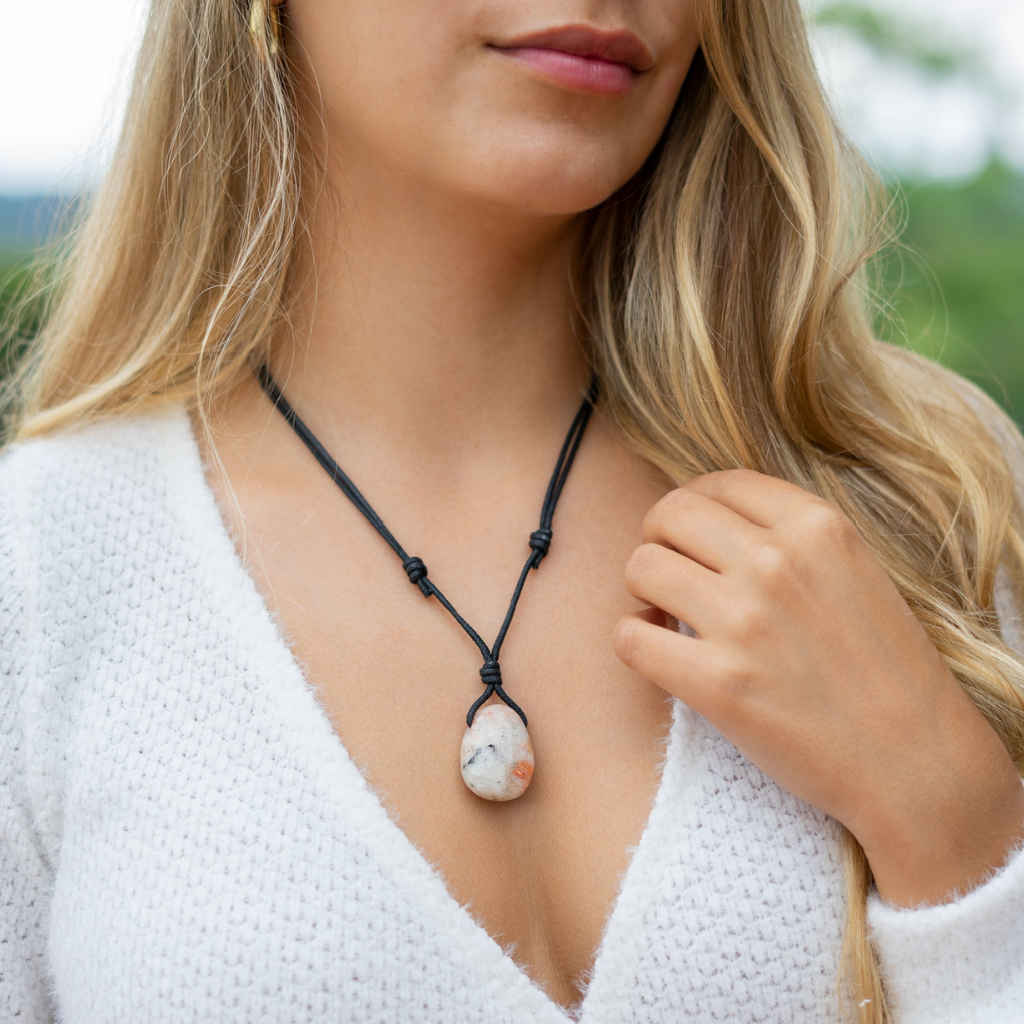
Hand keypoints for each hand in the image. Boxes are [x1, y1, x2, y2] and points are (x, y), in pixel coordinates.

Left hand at [614, 469, 1023, 905]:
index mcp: (815, 526)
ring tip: (666, 615)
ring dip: (644, 591)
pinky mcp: (717, 684)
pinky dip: (634, 642)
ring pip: (640, 567)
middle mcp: (775, 563)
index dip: (694, 506)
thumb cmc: (885, 667)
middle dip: (658, 538)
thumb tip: (711, 519)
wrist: (916, 761)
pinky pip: (629, 637)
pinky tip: (660, 653)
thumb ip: (790, 536)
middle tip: (671, 572)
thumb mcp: (856, 569)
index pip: (718, 483)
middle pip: (669, 514)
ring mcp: (744, 622)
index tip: (693, 535)